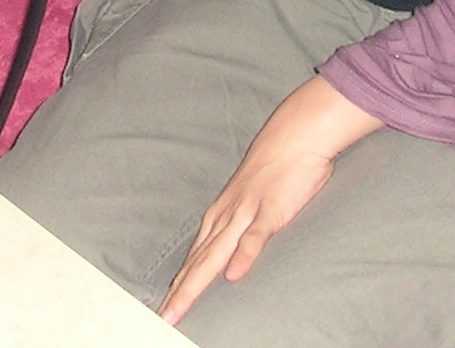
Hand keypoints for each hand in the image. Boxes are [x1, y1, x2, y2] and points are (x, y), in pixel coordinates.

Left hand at [160, 75, 382, 325]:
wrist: (293, 136)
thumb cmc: (274, 169)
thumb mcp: (250, 201)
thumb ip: (242, 228)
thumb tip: (235, 253)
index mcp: (219, 217)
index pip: (194, 259)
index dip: (179, 285)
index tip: (164, 309)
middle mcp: (224, 218)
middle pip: (196, 263)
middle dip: (178, 294)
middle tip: (160, 319)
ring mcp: (244, 214)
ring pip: (214, 255)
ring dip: (195, 284)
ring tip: (179, 309)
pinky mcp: (269, 210)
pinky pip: (254, 237)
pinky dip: (243, 256)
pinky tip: (234, 276)